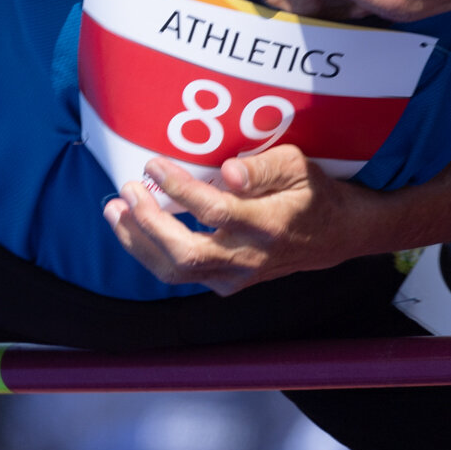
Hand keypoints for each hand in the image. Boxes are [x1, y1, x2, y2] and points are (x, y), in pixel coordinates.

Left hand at [100, 145, 380, 295]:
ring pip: (176, 271)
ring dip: (138, 241)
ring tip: (115, 210)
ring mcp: (236, 277)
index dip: (179, 190)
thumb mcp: (297, 166)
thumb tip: (227, 172)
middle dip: (148, 224)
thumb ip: (263, 167)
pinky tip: (133, 226)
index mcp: (269, 224)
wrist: (335, 236)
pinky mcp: (226, 284)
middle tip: (125, 191)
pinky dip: (150, 251)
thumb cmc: (311, 193)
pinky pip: (179, 274)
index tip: (153, 165)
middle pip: (186, 253)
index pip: (215, 212)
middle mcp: (250, 258)